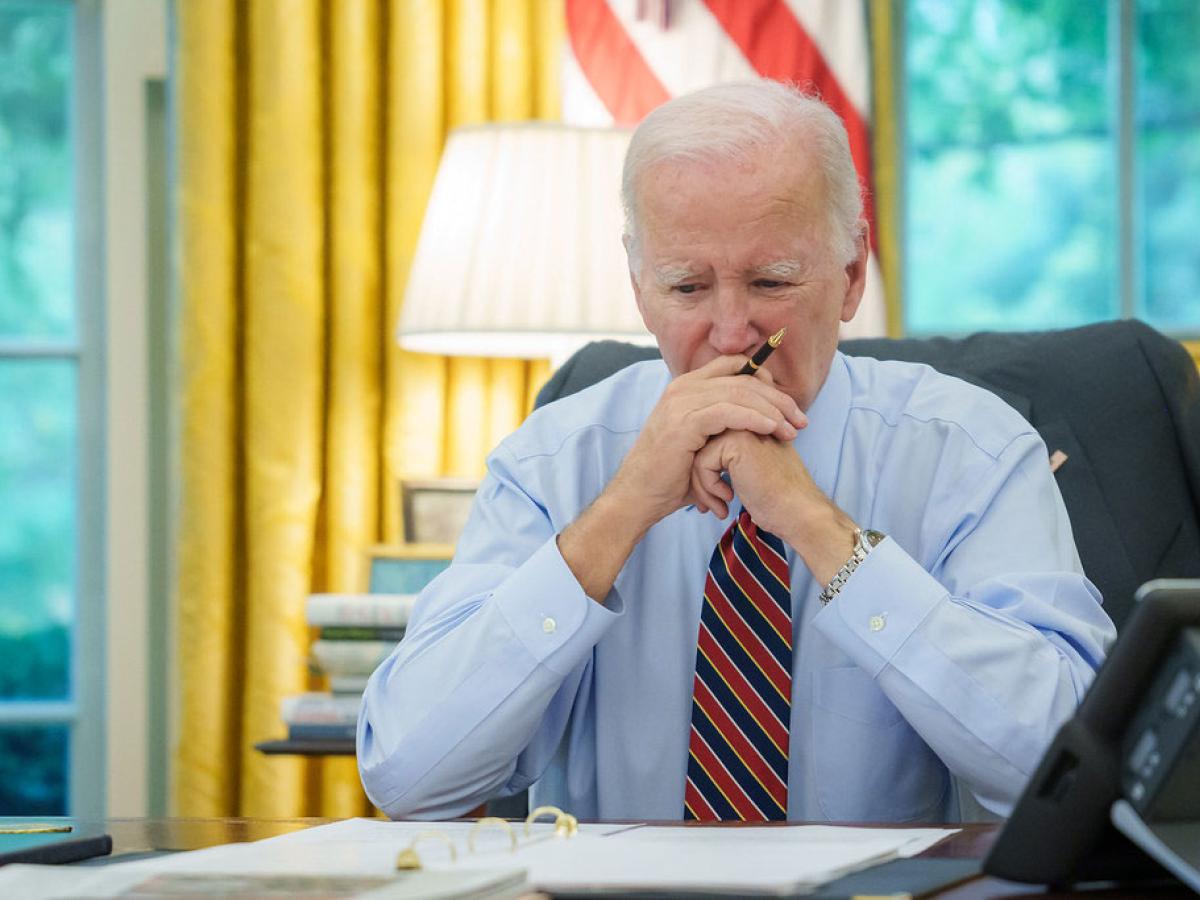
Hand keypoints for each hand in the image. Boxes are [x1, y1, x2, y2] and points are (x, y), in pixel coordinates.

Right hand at [606, 354, 806, 531]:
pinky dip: (755, 419)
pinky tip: (773, 430)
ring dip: (773, 410)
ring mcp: (681, 402)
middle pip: (743, 378)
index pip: (734, 366)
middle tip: (801, 420)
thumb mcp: (700, 442)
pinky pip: (730, 411)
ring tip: (793, 430)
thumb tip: (756, 423)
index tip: (788, 405)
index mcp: (686, 387)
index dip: (766, 379)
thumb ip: (722, 426)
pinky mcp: (685, 421)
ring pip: (740, 392)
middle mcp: (683, 388)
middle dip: (778, 398)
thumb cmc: (671, 475)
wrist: (639, 496)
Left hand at [690, 430, 857, 585]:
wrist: (798, 512)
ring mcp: (743, 427)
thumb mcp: (750, 470)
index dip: (706, 473)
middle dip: (700, 479)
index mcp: (751, 422)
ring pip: (698, 454)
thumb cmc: (777, 499)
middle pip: (700, 445)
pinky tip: (728, 498)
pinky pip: (702, 463)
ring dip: (702, 486)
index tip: (714, 498)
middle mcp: (747, 419)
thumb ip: (728, 457)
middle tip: (709, 504)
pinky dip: (708, 487)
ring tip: (718, 506)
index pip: (707, 441)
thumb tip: (695, 462)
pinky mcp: (737, 442)